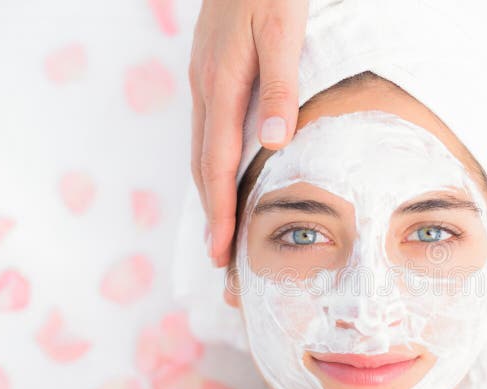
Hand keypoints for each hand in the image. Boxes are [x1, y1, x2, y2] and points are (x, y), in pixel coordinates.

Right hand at [189, 0, 308, 266]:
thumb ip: (280, 86)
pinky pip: (208, 131)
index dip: (220, 210)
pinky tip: (223, 176)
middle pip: (203, 164)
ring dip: (209, 193)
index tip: (222, 249)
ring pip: (202, 149)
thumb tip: (276, 143)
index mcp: (221, 83)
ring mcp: (203, 80)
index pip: (219, 162)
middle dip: (210, 213)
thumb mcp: (284, 32)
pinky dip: (213, 164)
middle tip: (218, 257)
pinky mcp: (210, 73)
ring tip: (219, 230)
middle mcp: (205, 87)